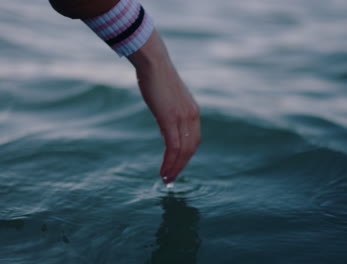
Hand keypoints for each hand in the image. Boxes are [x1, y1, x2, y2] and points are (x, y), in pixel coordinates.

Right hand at [128, 30, 200, 183]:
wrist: (153, 62)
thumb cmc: (157, 78)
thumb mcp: (169, 99)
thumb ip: (171, 113)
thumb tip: (166, 126)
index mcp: (193, 111)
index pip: (194, 140)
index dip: (186, 157)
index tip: (176, 167)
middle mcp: (192, 116)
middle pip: (191, 149)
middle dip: (181, 166)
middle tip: (171, 179)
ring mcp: (182, 118)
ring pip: (183, 151)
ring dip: (175, 168)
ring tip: (166, 179)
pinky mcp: (170, 119)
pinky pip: (173, 147)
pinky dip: (169, 162)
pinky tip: (163, 171)